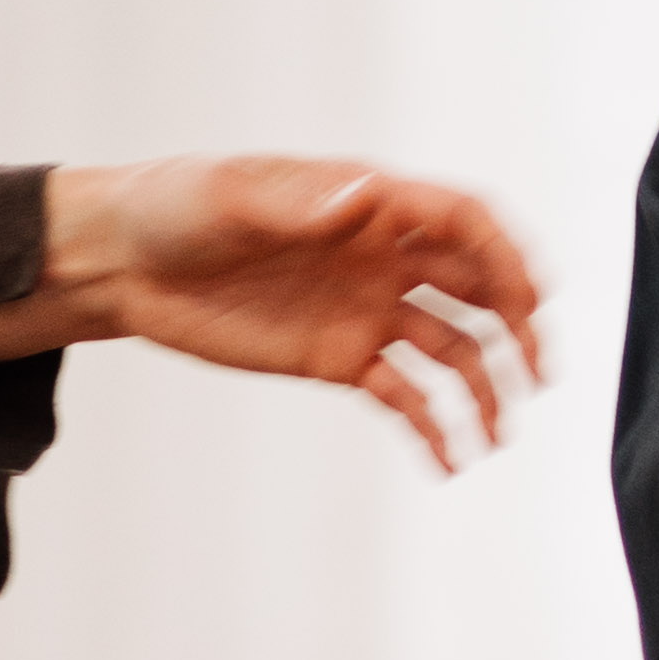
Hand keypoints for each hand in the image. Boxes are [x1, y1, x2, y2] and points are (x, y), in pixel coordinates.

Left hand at [43, 156, 545, 468]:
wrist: (121, 264)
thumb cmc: (175, 206)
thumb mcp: (233, 197)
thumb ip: (303, 206)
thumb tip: (367, 200)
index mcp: (370, 205)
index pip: (462, 222)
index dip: (505, 256)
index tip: (529, 302)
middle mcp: (384, 256)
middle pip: (476, 287)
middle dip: (516, 327)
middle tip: (537, 373)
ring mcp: (367, 310)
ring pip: (451, 349)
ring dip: (484, 388)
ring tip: (498, 435)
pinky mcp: (340, 358)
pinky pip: (403, 396)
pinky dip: (431, 428)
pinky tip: (449, 462)